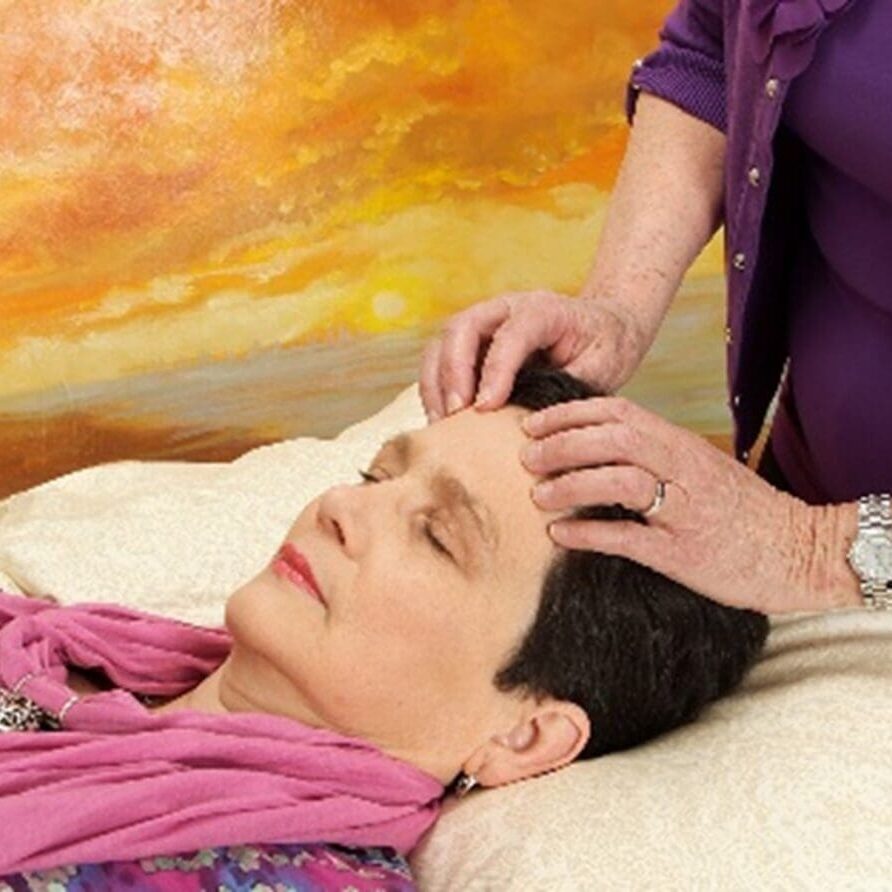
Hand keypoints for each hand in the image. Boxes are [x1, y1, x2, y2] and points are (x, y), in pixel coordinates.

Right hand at [420, 291, 648, 420]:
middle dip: (453, 372)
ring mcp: (484, 324)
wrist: (605, 327)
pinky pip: (441, 361)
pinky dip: (435, 390)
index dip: (495, 370)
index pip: (510, 334)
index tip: (486, 407)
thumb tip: (531, 420)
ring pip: (442, 343)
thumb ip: (567, 388)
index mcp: (543, 310)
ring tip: (442, 424)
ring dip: (436, 384)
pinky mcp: (472, 344)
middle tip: (456, 414)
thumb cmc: (604, 346)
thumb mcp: (602, 366)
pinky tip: (443, 421)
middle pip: (462, 328)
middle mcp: (505, 309)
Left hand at [521, 396, 860, 613]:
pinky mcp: (684, 554)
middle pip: (614, 440)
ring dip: (571, 485)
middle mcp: (683, 469)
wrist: (798, 550)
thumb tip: (594, 448)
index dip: (570, 415)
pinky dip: (589, 533)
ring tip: (537, 495)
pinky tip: (560, 535)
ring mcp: (685, 511)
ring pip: (620, 482)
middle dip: (562, 444)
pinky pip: (629, 539)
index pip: (619, 414)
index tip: (533, 423)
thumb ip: (655, 453)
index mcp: (682, 444)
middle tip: (525, 457)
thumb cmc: (741, 508)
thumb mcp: (700, 466)